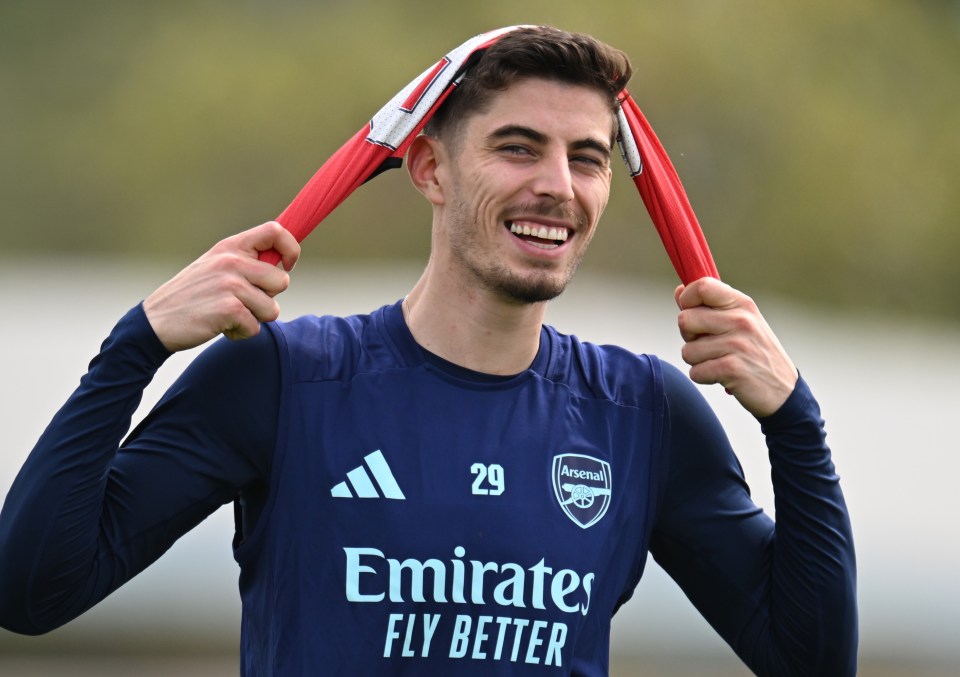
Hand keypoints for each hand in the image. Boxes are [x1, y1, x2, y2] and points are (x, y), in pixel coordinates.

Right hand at [143, 221, 299, 351]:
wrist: (156, 321)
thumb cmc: (192, 297)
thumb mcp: (215, 267)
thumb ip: (245, 262)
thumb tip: (282, 264)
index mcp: (230, 247)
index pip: (275, 230)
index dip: (291, 249)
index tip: (287, 265)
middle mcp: (231, 261)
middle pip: (281, 280)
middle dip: (268, 298)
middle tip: (241, 302)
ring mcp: (230, 285)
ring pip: (272, 309)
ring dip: (254, 319)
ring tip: (229, 315)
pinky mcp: (229, 309)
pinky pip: (256, 327)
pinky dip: (241, 333)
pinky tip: (221, 326)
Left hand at [675, 278, 797, 417]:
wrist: (783, 391)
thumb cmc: (755, 354)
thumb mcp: (739, 322)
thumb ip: (708, 306)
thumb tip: (679, 291)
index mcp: (742, 304)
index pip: (702, 286)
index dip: (687, 300)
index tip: (693, 313)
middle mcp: (741, 320)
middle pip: (685, 319)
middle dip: (688, 337)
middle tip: (709, 345)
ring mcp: (738, 344)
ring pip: (687, 351)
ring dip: (698, 362)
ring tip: (719, 361)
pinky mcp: (732, 369)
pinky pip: (695, 372)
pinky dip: (704, 377)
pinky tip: (722, 376)